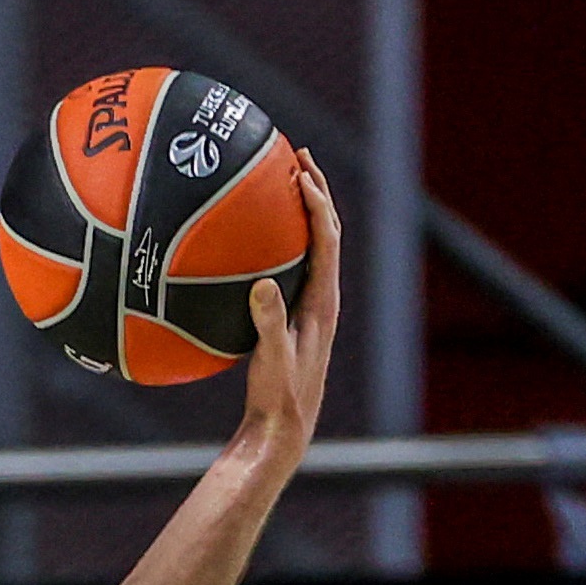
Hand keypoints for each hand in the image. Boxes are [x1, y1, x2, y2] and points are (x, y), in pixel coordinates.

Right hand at [238, 149, 340, 466]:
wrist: (285, 428)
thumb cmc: (279, 398)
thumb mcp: (271, 361)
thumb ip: (268, 323)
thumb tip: (262, 283)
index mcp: (323, 302)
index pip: (327, 239)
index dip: (316, 202)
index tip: (299, 172)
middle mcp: (323, 298)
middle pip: (327, 231)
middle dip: (315, 191)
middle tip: (296, 156)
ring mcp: (311, 306)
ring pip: (314, 245)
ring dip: (303, 211)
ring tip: (284, 182)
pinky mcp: (296, 315)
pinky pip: (294, 264)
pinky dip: (284, 240)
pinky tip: (258, 238)